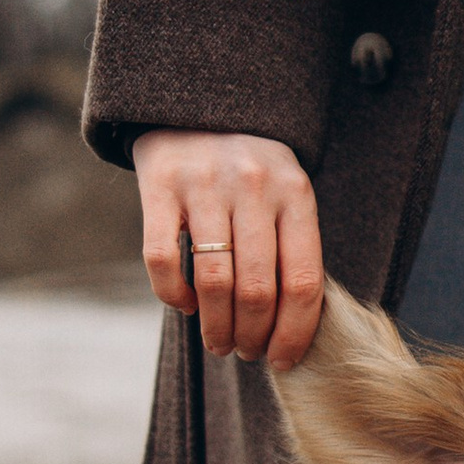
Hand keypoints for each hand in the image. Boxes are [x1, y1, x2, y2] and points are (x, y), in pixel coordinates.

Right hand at [132, 129, 324, 367]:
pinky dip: (174, 296)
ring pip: (214, 281)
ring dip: (216, 327)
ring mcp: (204, 184)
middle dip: (252, 336)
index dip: (295, 332)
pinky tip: (186, 306)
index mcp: (295, 192)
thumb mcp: (285, 192)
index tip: (283, 359)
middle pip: (258, 290)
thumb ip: (291, 245)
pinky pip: (161, 259)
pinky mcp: (159, 185)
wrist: (196, 104)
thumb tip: (293, 326)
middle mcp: (252, 187)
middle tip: (244, 351)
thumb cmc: (249, 168)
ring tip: (218, 343)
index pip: (304, 281)